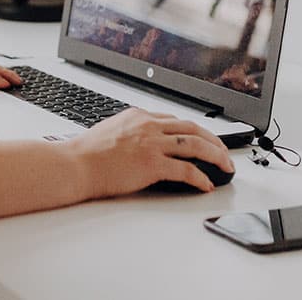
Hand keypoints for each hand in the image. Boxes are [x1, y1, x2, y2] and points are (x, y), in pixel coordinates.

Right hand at [66, 108, 234, 196]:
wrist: (76, 164)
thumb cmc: (87, 152)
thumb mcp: (111, 130)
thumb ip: (132, 132)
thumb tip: (144, 143)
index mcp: (138, 116)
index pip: (176, 120)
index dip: (195, 131)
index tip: (204, 140)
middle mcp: (148, 126)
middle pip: (193, 129)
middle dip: (214, 141)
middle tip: (224, 153)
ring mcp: (151, 144)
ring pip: (196, 146)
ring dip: (216, 156)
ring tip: (225, 167)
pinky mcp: (152, 164)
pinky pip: (186, 170)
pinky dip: (200, 178)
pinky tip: (206, 184)